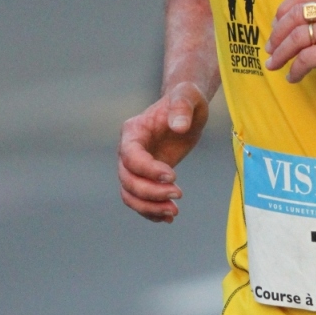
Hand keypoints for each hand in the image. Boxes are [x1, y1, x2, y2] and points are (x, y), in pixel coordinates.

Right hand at [118, 81, 209, 222]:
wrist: (186, 110)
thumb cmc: (186, 100)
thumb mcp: (188, 96)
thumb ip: (181, 106)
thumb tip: (178, 126)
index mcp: (133, 131)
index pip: (131, 156)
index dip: (148, 169)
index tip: (173, 176)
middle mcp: (128, 151)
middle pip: (127, 179)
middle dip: (151, 192)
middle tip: (179, 194)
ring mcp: (135, 166)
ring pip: (129, 194)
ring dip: (149, 207)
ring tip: (174, 212)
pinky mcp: (146, 177)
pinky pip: (140, 200)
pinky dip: (151, 212)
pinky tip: (169, 218)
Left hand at [265, 0, 315, 103]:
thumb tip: (292, 23)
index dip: (285, 7)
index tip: (276, 23)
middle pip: (296, 14)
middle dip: (277, 33)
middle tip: (270, 47)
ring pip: (297, 37)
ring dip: (280, 53)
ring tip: (274, 64)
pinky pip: (305, 59)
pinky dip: (295, 70)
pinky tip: (293, 77)